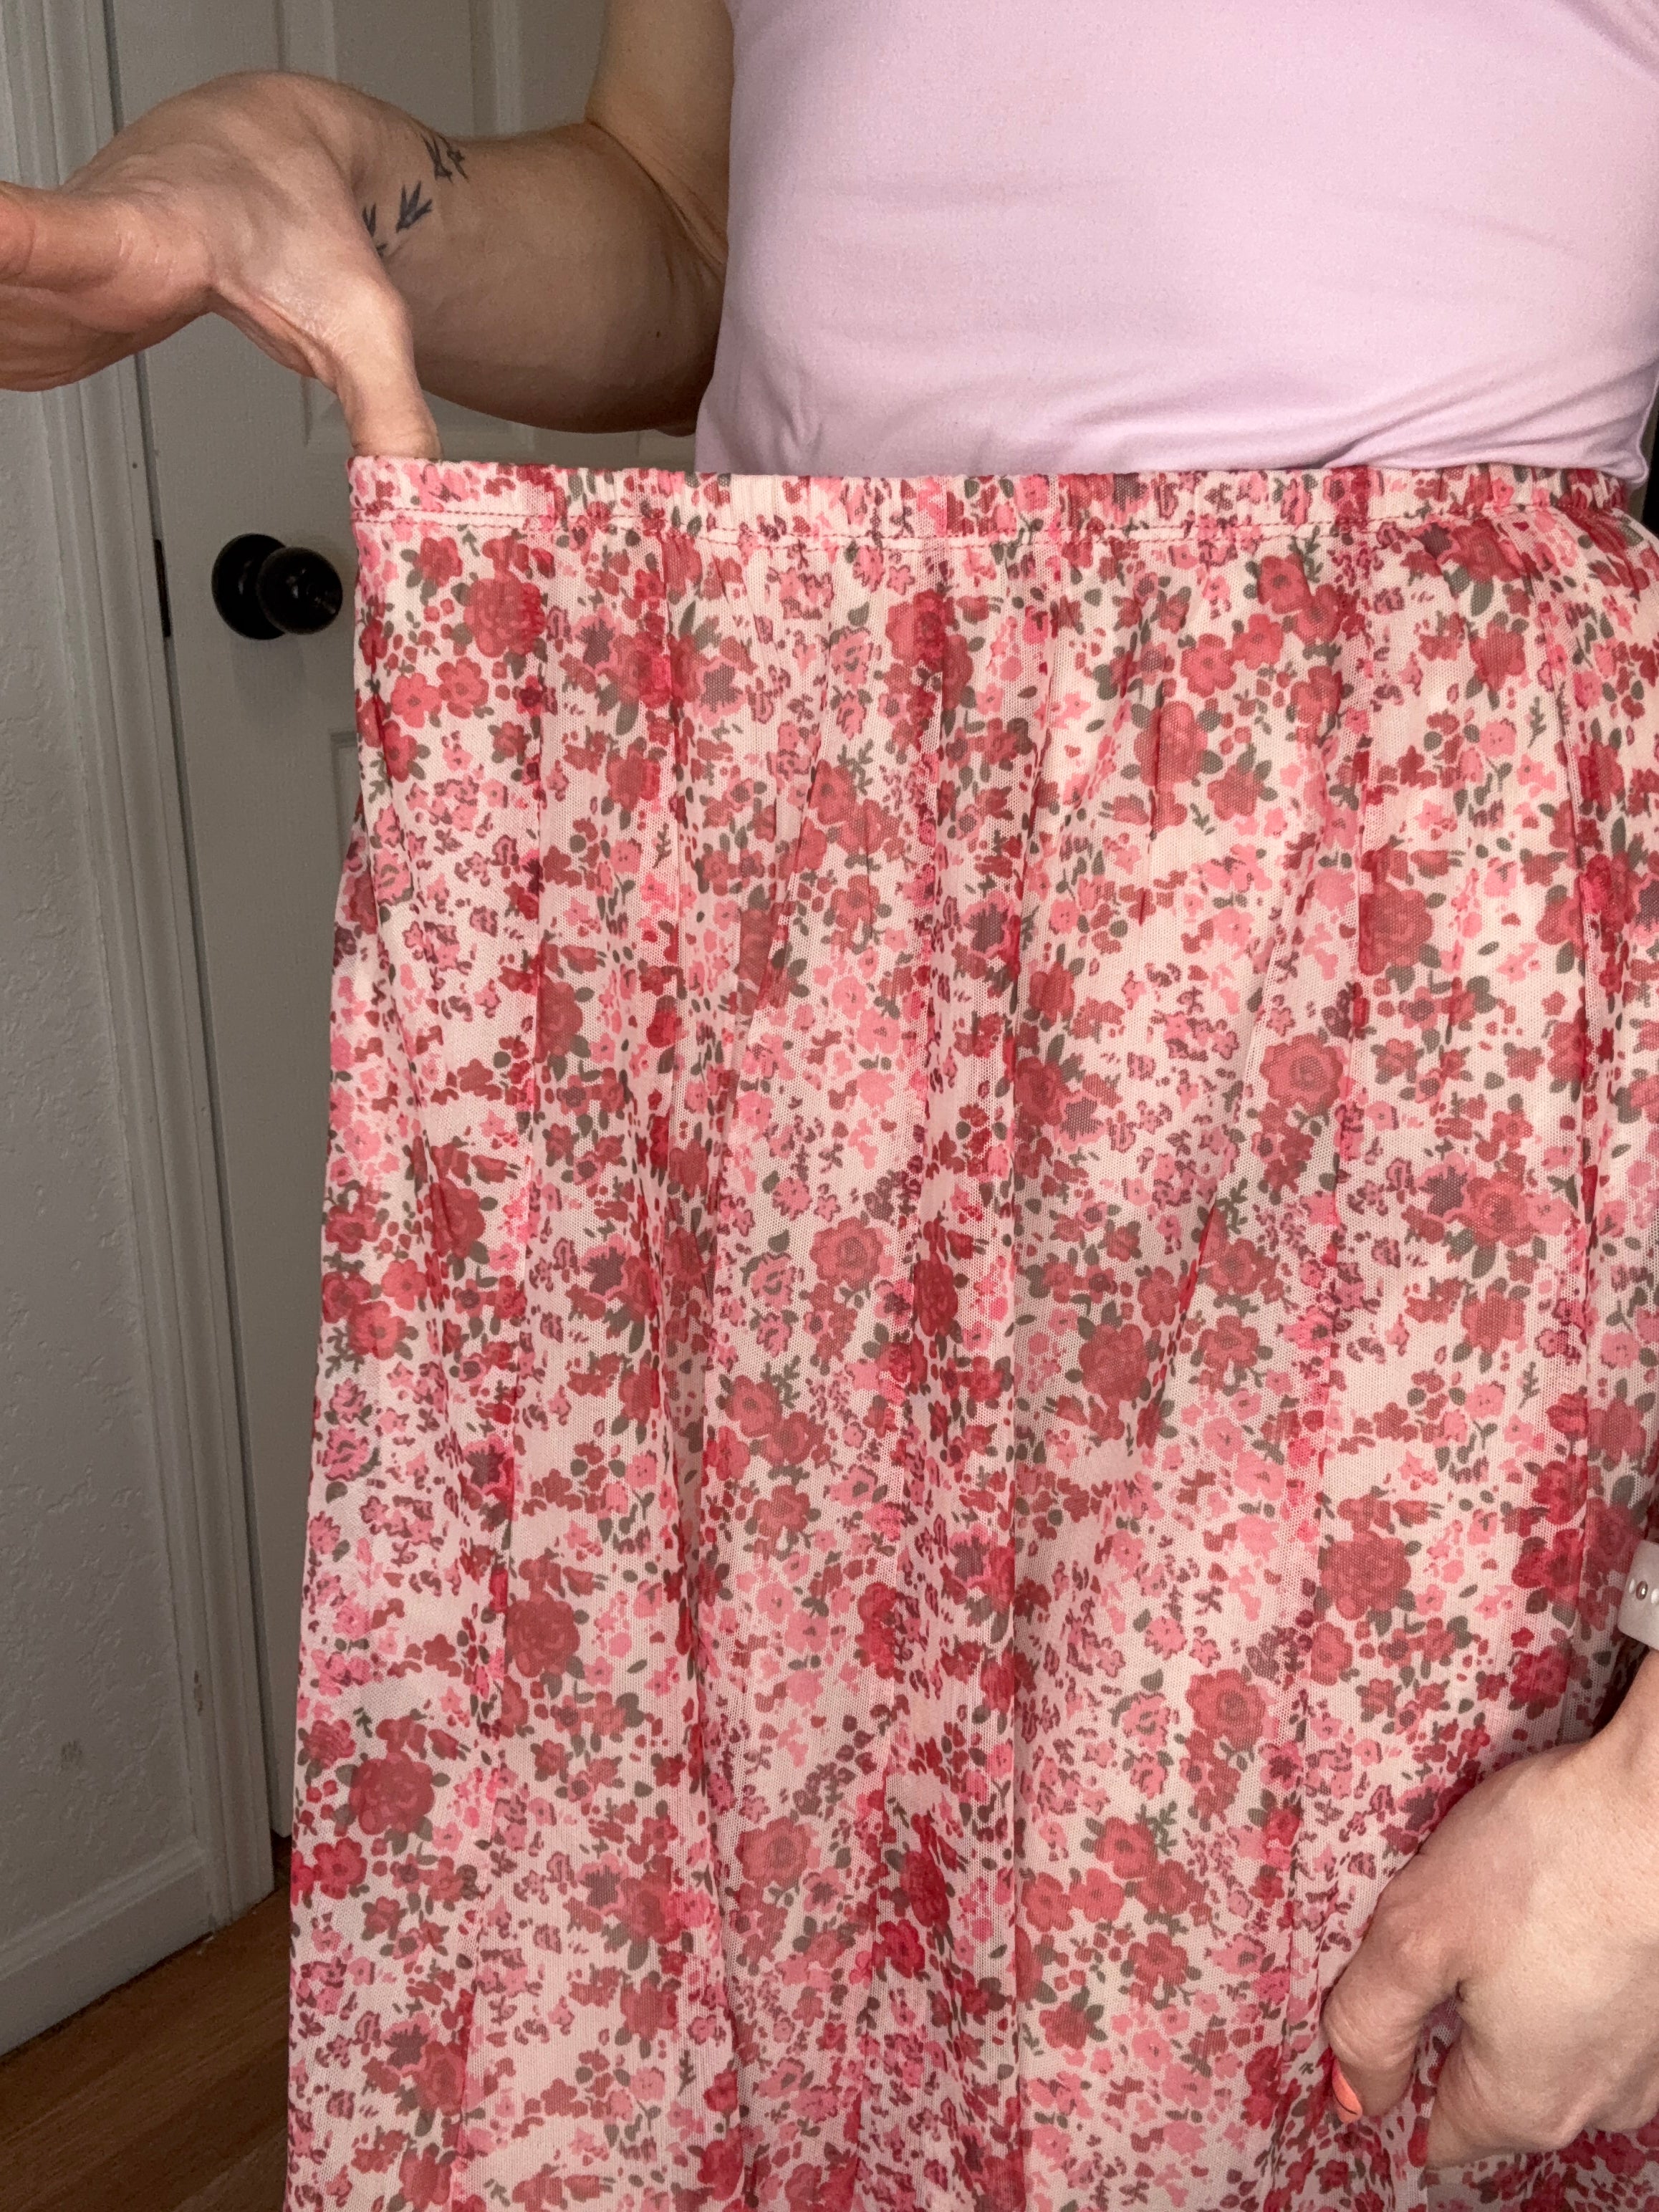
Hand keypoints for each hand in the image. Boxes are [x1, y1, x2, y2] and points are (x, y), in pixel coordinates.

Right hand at [0, 70, 438, 456]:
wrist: (263, 162)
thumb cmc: (303, 225)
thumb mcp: (371, 327)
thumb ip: (392, 423)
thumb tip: (411, 511)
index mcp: (150, 236)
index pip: (52, 234)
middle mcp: (71, 242)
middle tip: (4, 334)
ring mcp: (35, 272)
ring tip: (22, 351)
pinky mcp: (20, 304)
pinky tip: (16, 351)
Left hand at [1322, 1656, 1658, 2167]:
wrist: (1655, 1809)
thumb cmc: (1538, 1863)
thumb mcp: (1413, 1936)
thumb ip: (1369, 2026)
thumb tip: (1355, 2095)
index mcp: (1524, 2105)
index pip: (1436, 2133)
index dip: (1394, 2075)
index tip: (1380, 2000)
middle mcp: (1593, 2104)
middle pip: (1490, 2091)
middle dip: (1451, 2027)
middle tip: (1436, 1939)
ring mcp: (1642, 2063)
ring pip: (1543, 2049)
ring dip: (1511, 1999)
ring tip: (1493, 1916)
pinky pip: (1588, 2013)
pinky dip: (1559, 1973)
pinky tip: (1545, 1911)